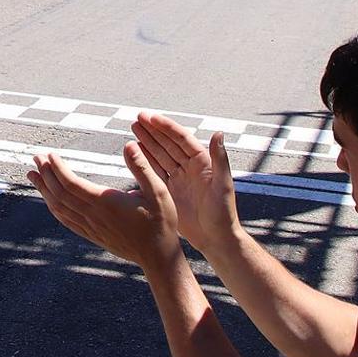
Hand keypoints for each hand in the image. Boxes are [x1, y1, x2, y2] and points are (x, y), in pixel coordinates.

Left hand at [28, 143, 182, 268]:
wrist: (158, 256)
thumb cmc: (160, 221)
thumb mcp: (158, 191)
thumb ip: (142, 167)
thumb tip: (128, 145)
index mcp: (105, 202)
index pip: (72, 183)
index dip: (57, 169)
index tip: (49, 154)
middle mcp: (93, 215)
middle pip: (60, 193)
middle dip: (46, 174)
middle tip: (36, 157)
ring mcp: (90, 227)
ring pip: (59, 207)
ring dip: (44, 189)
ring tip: (33, 174)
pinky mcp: (92, 235)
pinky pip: (66, 220)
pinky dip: (53, 207)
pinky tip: (49, 199)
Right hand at [131, 113, 241, 253]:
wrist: (216, 239)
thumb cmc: (224, 213)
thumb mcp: (223, 185)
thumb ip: (220, 159)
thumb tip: (218, 132)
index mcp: (202, 161)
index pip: (181, 138)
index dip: (165, 127)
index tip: (150, 117)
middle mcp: (189, 167)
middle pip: (167, 144)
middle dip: (153, 131)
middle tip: (137, 118)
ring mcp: (179, 179)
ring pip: (160, 155)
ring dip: (147, 142)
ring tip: (133, 129)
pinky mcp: (170, 192)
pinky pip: (155, 172)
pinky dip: (145, 161)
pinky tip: (135, 152)